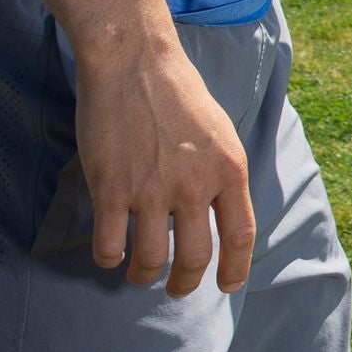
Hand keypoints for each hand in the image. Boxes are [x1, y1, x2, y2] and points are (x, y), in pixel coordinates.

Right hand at [74, 37, 256, 297]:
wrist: (134, 62)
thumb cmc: (177, 93)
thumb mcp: (220, 132)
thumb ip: (222, 174)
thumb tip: (222, 212)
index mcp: (229, 170)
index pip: (241, 236)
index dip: (236, 270)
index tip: (228, 287)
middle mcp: (196, 185)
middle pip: (196, 258)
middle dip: (186, 283)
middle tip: (177, 290)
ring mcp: (153, 189)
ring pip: (152, 261)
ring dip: (144, 276)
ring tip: (140, 274)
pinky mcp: (113, 189)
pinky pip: (111, 246)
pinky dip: (110, 259)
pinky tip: (110, 254)